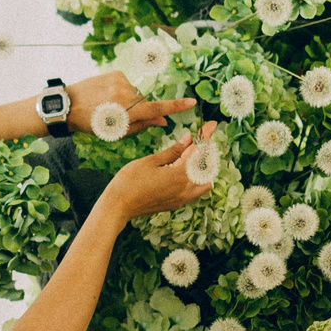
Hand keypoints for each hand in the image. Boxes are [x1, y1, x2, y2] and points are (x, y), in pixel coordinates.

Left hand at [68, 70, 193, 134]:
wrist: (68, 105)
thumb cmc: (92, 123)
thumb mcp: (116, 131)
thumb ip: (142, 124)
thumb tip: (163, 120)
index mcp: (126, 111)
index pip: (157, 108)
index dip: (176, 107)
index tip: (191, 102)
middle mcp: (126, 94)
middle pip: (144, 102)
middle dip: (137, 109)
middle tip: (117, 115)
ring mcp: (120, 81)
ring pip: (135, 93)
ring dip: (127, 99)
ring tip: (107, 105)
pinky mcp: (115, 73)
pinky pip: (126, 84)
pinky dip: (120, 90)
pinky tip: (105, 95)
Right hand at [97, 123, 218, 221]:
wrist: (118, 206)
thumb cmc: (129, 181)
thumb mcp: (150, 161)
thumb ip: (173, 151)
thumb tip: (188, 139)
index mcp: (179, 175)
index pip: (198, 151)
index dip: (205, 136)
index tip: (213, 124)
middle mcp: (185, 188)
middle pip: (205, 166)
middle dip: (203, 151)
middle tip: (196, 139)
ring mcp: (181, 199)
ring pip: (204, 182)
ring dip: (201, 168)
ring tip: (190, 158)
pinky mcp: (176, 204)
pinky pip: (195, 191)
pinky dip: (194, 180)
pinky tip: (182, 172)